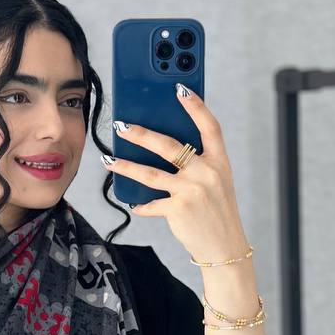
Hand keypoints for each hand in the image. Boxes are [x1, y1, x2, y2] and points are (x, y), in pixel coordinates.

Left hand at [104, 84, 249, 262]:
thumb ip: (198, 163)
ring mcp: (192, 191)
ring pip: (150, 173)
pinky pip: (151, 203)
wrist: (225, 247)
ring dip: (125, 166)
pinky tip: (132, 203)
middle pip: (170, 145)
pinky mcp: (179, 210)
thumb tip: (163, 146)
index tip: (180, 88)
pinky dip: (140, 204)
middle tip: (121, 126)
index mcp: (219, 161)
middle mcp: (207, 173)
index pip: (209, 126)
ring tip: (109, 159)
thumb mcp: (217, 182)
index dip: (195, 106)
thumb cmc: (217, 211)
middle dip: (141, 134)